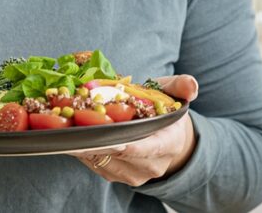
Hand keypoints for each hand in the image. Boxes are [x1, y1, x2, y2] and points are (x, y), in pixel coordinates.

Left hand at [75, 75, 198, 185]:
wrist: (167, 140)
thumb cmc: (166, 112)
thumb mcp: (175, 94)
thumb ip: (181, 86)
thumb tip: (190, 85)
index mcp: (168, 144)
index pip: (149, 148)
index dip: (131, 145)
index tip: (113, 139)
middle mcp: (151, 165)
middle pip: (120, 155)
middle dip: (98, 141)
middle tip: (77, 125)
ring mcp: (132, 174)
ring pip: (103, 161)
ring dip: (85, 145)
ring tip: (71, 128)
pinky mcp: (115, 175)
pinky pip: (95, 164)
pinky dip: (82, 150)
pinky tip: (73, 135)